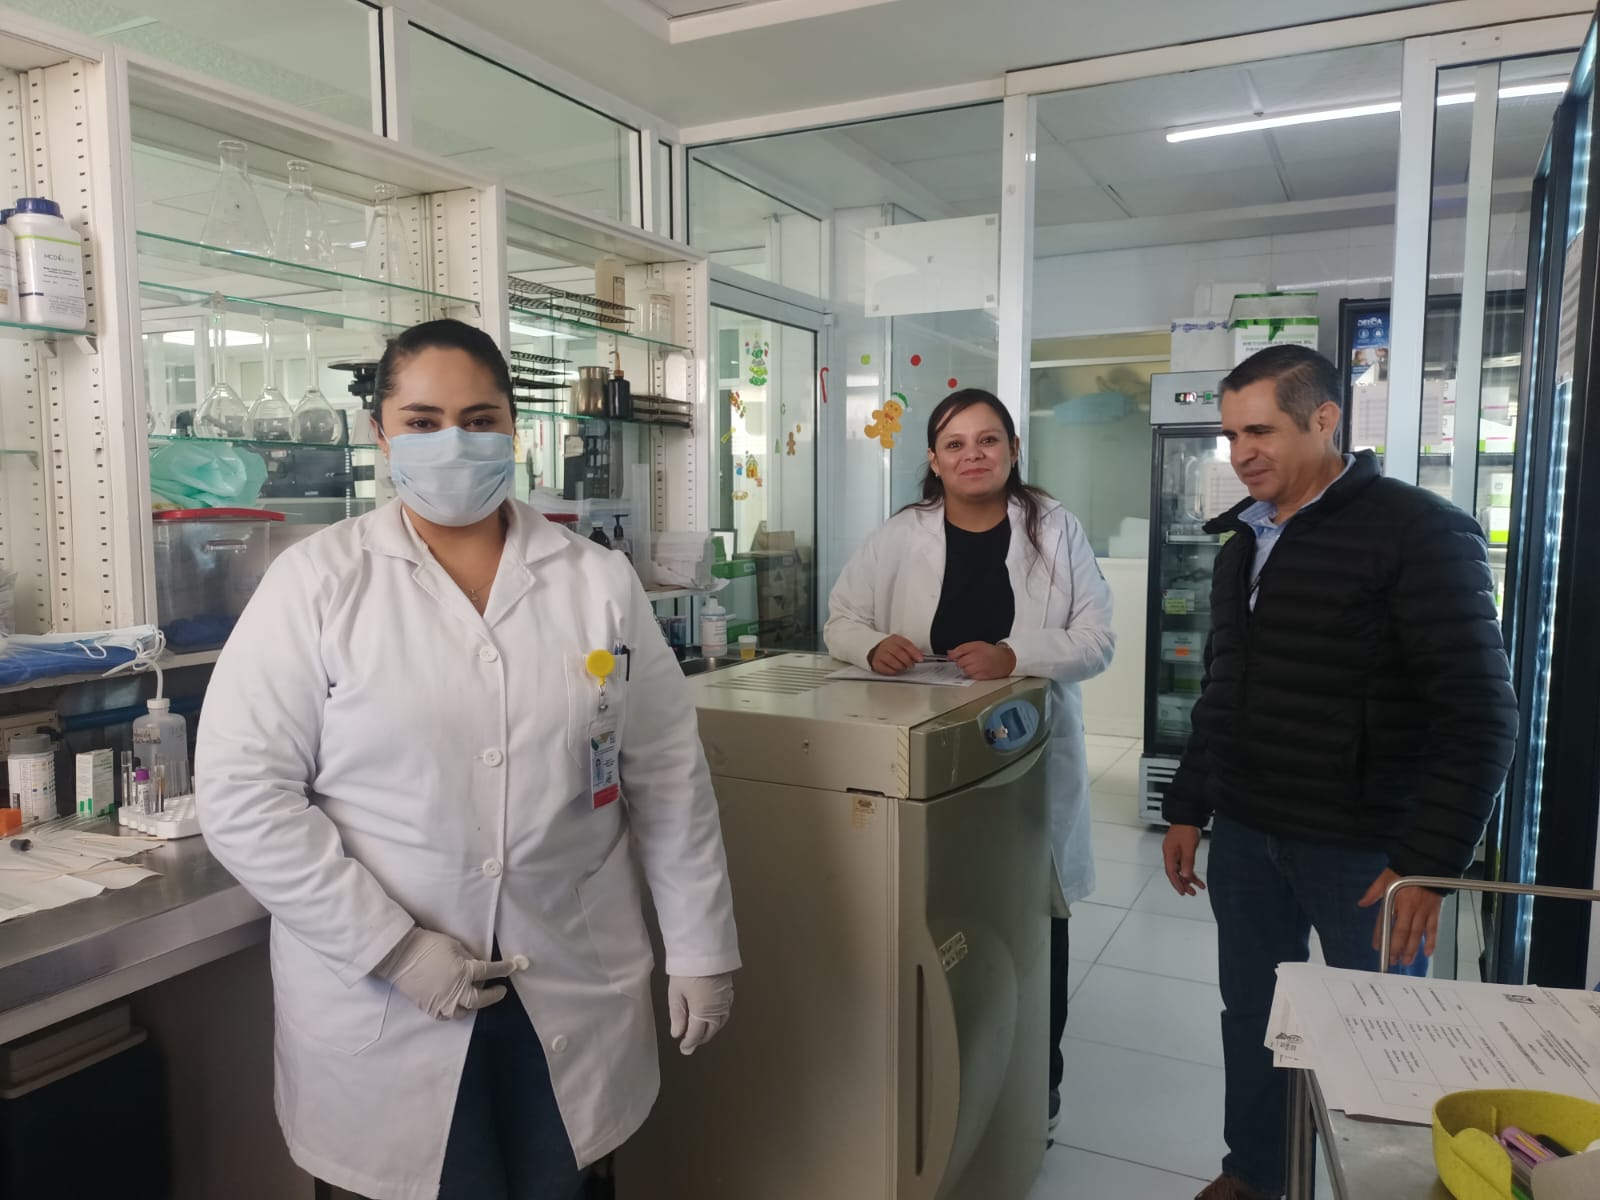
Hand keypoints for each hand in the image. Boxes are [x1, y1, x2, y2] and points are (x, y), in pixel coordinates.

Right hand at [374, 928, 522, 1020]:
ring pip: (464, 1012)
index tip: (512, 968)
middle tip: (501, 990)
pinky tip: (457, 1003)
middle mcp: (456, 992)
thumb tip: (477, 966)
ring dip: (474, 1005)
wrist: (399, 956)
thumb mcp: (455, 946)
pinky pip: (447, 1015)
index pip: (490, 972)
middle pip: (481, 999)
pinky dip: (455, 1010)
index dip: (503, 969)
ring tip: (477, 997)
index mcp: (464, 973)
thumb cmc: (428, 945)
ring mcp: (442, 1003)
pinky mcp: (429, 1008)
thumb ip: (469, 958)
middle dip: (493, 995)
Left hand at [668, 973, 734, 1054]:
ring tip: (701, 1032)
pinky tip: (714, 1016)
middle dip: (700, 1038)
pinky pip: (726, 1011)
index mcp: (703, 1012)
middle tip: (690, 1043)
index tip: (684, 1049)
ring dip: (711, 1030)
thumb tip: (678, 1034)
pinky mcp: (729, 990)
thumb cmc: (688, 970)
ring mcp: (725, 1000)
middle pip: (710, 1030)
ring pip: (720, 1022)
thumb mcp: (676, 993)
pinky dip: (719, 1018)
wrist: (706, 948)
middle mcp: (717, 1009)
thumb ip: (677, 1016)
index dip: (689, 1043)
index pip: (696, 1034)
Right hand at [868, 635, 923, 674]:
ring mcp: (880, 654)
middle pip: (899, 653)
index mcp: (895, 639)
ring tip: (903, 667)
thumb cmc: (891, 648)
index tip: (920, 659)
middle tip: (911, 665)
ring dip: (900, 666)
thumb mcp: (901, 644)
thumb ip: (911, 650)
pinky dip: (892, 671)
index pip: (906, 644)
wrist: (875, 648)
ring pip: (892, 661)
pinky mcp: (876, 662)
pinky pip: (884, 668)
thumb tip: (920, 657)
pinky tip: (895, 670)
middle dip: (908, 661)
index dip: (914, 652)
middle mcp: (886, 645)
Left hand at [948, 642, 1016, 680]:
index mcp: (976, 647)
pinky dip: (971, 675)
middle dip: (960, 663)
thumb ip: (962, 649)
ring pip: (965, 671)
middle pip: (960, 663)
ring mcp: (980, 668)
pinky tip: (977, 671)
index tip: (950, 657)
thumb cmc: (990, 652)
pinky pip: (971, 677)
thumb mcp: (977, 645)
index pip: (959, 651)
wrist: (1005, 660)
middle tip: (966, 661)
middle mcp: (977, 657)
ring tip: (972, 666)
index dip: (953, 655)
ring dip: (965, 669)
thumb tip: (950, 653)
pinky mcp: (983, 676)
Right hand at [1162, 824, 1205, 895]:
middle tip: (1191, 893)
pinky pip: (1184, 864)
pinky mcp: (1180, 850)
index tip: (1183, 892)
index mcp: (1169, 854)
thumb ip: (1187, 863)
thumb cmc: (1186, 829)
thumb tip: (1186, 877)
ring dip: (1188, 879)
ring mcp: (1175, 852)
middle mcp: (1170, 854)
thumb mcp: (1188, 847)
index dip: (1177, 884)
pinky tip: (1196, 876)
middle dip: (1183, 884)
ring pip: (1181, 869)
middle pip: (1175, 873)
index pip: (1171, 873)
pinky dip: (1190, 871)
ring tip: (1198, 887)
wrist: (1188, 816)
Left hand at [1359, 868, 1440, 968]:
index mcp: (1395, 899)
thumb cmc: (1405, 870)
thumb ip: (1373, 892)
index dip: (1380, 935)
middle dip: (1396, 948)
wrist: (1429, 863)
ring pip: (1417, 934)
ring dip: (1411, 949)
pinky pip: (1433, 929)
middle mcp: (1408, 908)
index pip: (1385, 921)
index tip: (1377, 947)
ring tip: (1406, 962)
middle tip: (1392, 961)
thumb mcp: (1385, 877)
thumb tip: (1362, 903)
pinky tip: (1427, 953)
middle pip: (1402, 932)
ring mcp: (1423, 911)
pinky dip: (1431, 941)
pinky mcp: (1435, 911)